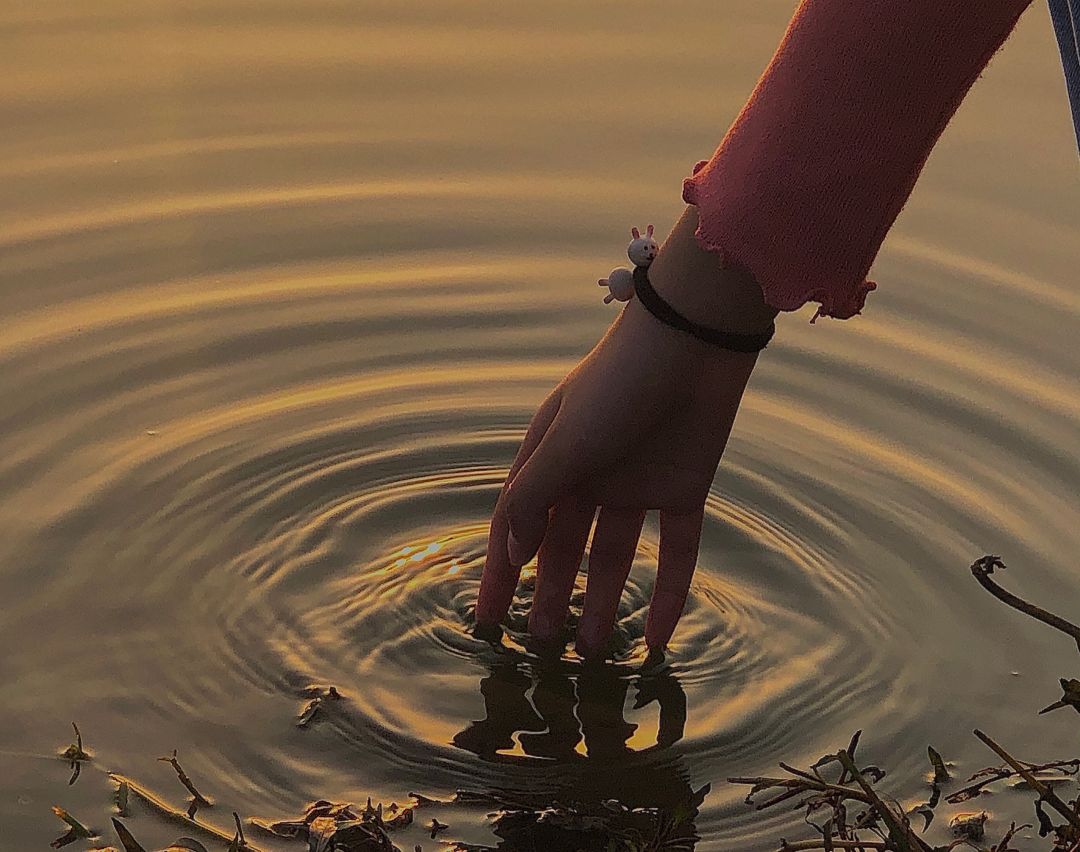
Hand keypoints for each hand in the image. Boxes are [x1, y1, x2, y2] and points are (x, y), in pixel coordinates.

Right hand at [475, 214, 771, 655]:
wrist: (693, 342)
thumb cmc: (617, 384)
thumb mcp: (564, 445)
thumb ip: (531, 500)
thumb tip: (508, 554)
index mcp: (551, 458)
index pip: (517, 525)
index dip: (501, 572)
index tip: (488, 620)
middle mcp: (590, 474)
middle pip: (564, 547)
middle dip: (551, 594)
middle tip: (543, 646)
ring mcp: (636, 482)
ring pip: (614, 556)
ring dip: (604, 601)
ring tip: (594, 651)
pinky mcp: (683, 488)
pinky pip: (676, 550)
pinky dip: (671, 592)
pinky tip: (661, 636)